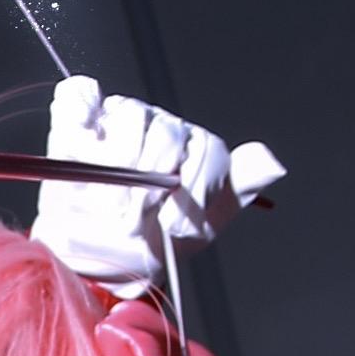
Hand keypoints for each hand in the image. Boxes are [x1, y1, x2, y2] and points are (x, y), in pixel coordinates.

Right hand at [32, 73, 282, 292]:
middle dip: (150, 184)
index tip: (172, 225)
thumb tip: (276, 164)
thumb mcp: (203, 222)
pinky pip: (81, 98)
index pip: (205, 151)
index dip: (191, 189)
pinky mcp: (78, 122)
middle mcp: (160, 125)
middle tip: (134, 219)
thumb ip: (238, 188)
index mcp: (193, 145)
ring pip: (128, 116)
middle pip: (166, 134)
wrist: (100, 257)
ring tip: (108, 204)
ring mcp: (119, 119)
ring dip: (118, 164)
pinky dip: (80, 114)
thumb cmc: (151, 239)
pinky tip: (83, 142)